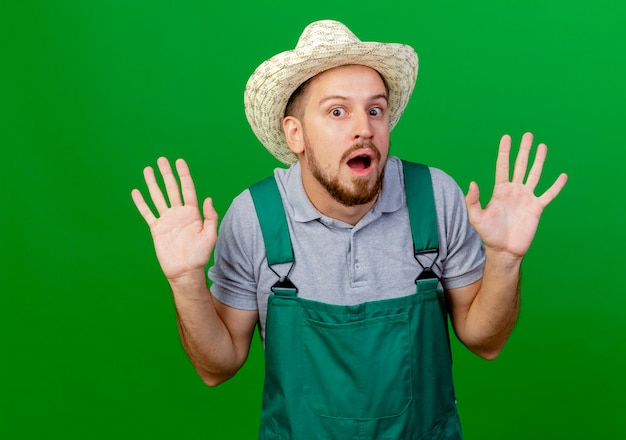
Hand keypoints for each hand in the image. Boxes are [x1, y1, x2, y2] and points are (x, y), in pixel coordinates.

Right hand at [131, 157, 217, 280]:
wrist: (185, 271)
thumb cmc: (199, 256)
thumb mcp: (210, 236)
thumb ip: (210, 217)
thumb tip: (208, 198)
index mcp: (192, 213)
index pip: (187, 189)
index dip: (184, 175)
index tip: (179, 162)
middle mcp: (178, 213)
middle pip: (171, 189)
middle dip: (167, 174)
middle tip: (162, 160)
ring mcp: (166, 220)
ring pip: (158, 197)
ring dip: (152, 183)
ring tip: (148, 169)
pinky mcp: (156, 229)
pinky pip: (147, 213)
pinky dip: (141, 202)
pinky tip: (136, 192)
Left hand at [465, 133, 567, 258]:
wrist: (504, 250)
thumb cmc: (489, 234)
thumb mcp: (476, 217)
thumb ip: (473, 200)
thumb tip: (473, 183)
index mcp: (500, 190)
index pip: (503, 166)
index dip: (504, 152)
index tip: (507, 137)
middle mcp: (514, 191)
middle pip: (520, 165)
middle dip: (523, 150)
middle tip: (528, 135)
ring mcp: (526, 198)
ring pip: (534, 174)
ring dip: (538, 160)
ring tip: (542, 146)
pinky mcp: (537, 208)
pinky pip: (549, 194)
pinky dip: (556, 186)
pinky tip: (562, 176)